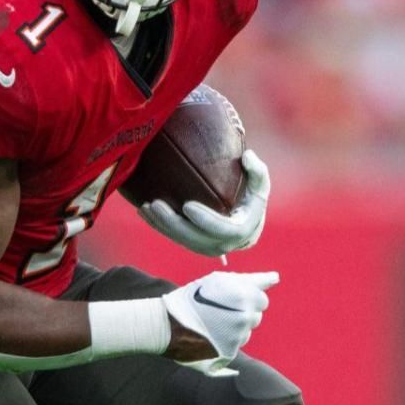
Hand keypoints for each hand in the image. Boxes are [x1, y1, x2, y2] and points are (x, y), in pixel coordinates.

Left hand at [139, 150, 270, 257]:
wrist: (245, 220)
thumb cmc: (252, 197)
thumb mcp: (260, 183)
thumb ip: (258, 170)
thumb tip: (247, 156)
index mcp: (242, 231)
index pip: (224, 231)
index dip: (205, 220)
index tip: (187, 205)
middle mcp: (223, 245)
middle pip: (195, 239)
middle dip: (173, 223)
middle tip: (156, 204)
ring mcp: (206, 247)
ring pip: (181, 240)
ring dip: (161, 225)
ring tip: (146, 207)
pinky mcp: (193, 245)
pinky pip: (174, 238)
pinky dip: (158, 225)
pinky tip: (143, 210)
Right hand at [160, 270, 277, 375]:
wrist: (167, 325)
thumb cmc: (193, 298)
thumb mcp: (219, 281)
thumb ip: (250, 280)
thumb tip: (276, 278)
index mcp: (244, 296)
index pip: (262, 300)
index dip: (246, 298)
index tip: (229, 299)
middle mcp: (245, 317)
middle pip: (255, 317)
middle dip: (241, 313)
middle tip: (217, 311)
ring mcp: (238, 337)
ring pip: (246, 332)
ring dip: (233, 328)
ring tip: (211, 323)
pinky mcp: (230, 353)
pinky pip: (236, 345)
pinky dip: (225, 341)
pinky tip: (209, 336)